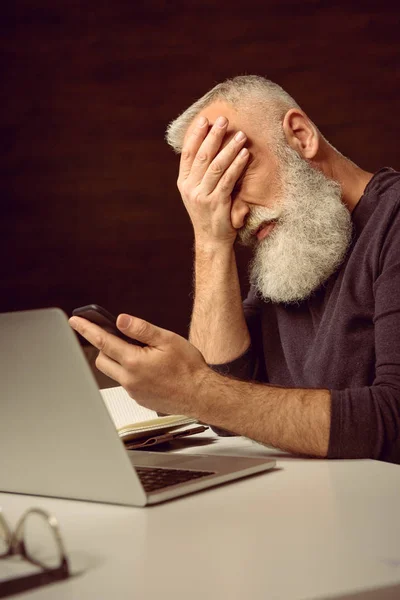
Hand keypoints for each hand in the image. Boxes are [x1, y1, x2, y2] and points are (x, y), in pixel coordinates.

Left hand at [69, 314, 210, 415]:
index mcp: (134, 362)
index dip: (87, 329)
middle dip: (104, 346)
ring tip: (139, 353)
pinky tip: (149, 369)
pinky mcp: (139, 399)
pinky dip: (129, 372)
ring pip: (113, 372)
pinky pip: (125, 383)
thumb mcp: (167, 340)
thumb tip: (121, 320)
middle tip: (119, 337)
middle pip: (101, 359)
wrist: (201, 395)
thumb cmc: (189, 368)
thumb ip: (141, 329)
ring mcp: (133, 391)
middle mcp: (129, 379)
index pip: (103, 341)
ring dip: (117, 360)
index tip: (75, 321)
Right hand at [178, 115, 248, 248]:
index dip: (195, 135)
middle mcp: (190, 188)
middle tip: (224, 119)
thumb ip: (199, 174)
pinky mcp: (217, 203)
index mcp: (184, 183)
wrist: (211, 240)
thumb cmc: (208, 214)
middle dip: (213, 136)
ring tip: (240, 135)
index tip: (204, 119)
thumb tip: (208, 146)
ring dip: (229, 148)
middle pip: (202, 156)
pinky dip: (237, 165)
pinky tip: (245, 154)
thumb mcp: (198, 193)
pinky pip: (228, 179)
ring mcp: (203, 196)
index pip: (188, 154)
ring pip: (216, 166)